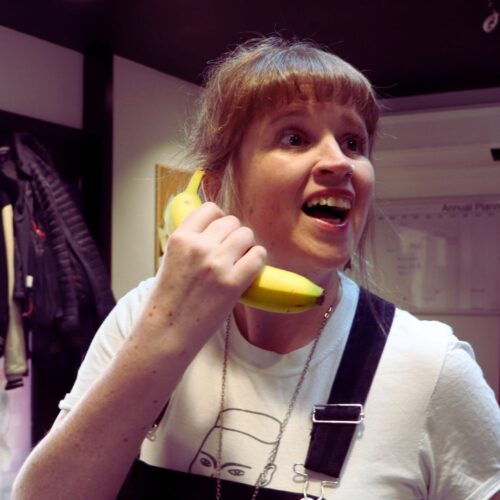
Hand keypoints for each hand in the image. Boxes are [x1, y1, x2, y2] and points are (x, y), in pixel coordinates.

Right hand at [149, 201, 265, 344]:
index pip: (210, 209)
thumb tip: (215, 228)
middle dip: (234, 235)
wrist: (166, 332)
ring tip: (240, 261)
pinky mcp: (232, 283)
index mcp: (180, 238)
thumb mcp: (170, 260)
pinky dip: (257, 260)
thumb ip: (190, 242)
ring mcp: (215, 264)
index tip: (221, 231)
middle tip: (230, 252)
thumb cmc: (168, 300)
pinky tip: (250, 269)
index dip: (219, 219)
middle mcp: (198, 246)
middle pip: (232, 222)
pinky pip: (257, 256)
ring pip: (247, 235)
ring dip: (247, 246)